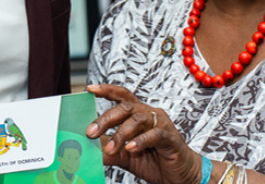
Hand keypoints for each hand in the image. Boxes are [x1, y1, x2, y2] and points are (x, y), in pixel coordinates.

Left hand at [86, 84, 207, 183]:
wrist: (178, 176)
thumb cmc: (153, 161)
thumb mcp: (125, 155)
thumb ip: (108, 149)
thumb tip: (86, 149)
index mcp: (138, 114)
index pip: (122, 96)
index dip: (106, 90)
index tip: (89, 89)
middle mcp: (150, 114)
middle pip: (126, 107)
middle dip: (106, 119)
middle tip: (91, 132)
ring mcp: (161, 124)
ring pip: (138, 119)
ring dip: (121, 133)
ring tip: (111, 148)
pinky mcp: (171, 138)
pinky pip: (155, 134)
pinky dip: (141, 141)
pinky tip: (130, 148)